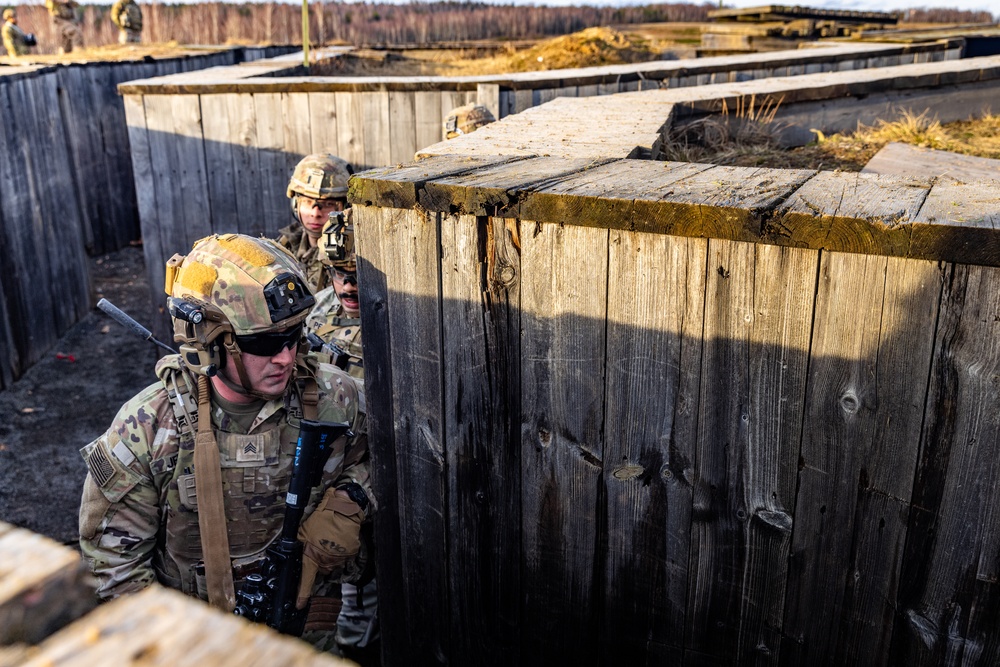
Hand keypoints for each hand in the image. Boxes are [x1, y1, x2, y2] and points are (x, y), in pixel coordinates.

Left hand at [295, 488, 364, 608]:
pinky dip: (339, 551)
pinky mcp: (350, 553)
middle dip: (318, 563)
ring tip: (328, 540)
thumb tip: (294, 557)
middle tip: (318, 548)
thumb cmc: (323, 516)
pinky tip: (337, 540)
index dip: (302, 595)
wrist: (343, 507)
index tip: (300, 605)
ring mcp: (339, 557)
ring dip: (329, 557)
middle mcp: (326, 560)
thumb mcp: (303, 531)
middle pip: (321, 570)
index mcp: (312, 555)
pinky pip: (342, 557)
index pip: (306, 580)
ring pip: (332, 564)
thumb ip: (299, 547)